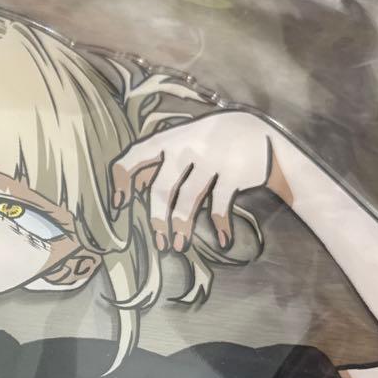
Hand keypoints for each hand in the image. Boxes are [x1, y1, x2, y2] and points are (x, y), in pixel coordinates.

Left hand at [110, 110, 276, 250]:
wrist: (259, 131)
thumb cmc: (211, 142)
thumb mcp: (185, 140)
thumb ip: (161, 159)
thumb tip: (135, 187)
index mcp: (170, 139)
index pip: (137, 153)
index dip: (122, 179)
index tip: (118, 205)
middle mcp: (187, 147)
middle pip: (161, 188)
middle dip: (157, 219)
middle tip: (159, 243)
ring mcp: (211, 159)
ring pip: (188, 200)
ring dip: (182, 227)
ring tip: (179, 246)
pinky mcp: (234, 171)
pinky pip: (220, 205)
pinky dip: (221, 225)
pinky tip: (222, 240)